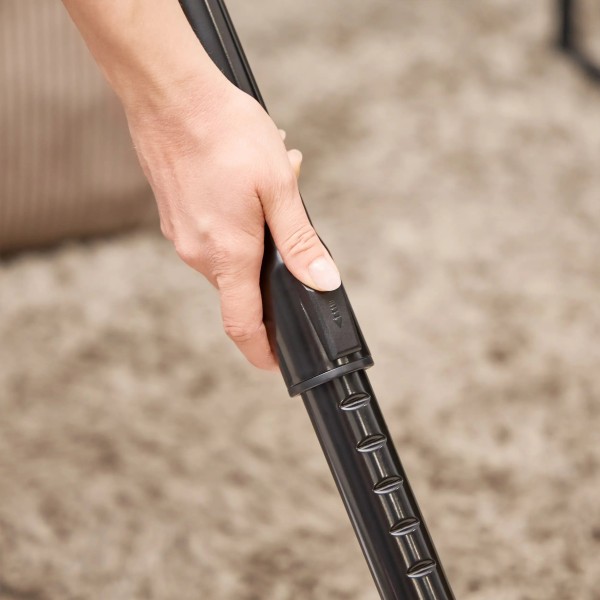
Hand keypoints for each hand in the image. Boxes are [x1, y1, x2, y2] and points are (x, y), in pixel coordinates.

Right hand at [127, 83, 340, 370]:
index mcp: (227, 255)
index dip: (261, 351)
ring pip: (229, 254)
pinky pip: (212, 234)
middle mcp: (198, 254)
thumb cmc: (225, 133)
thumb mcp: (279, 187)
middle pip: (242, 285)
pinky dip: (235, 220)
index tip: (275, 363)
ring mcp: (181, 235)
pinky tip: (245, 181)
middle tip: (289, 219)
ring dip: (256, 233)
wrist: (168, 93)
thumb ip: (301, 242)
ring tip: (271, 183)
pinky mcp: (174, 216)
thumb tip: (324, 281)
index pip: (242, 324)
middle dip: (272, 264)